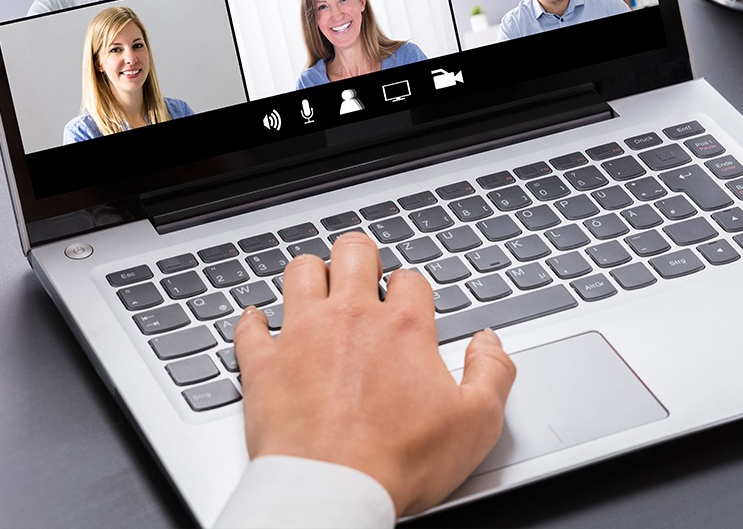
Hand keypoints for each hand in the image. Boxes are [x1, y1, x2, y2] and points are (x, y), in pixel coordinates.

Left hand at [233, 232, 515, 515]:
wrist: (335, 488)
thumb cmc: (400, 461)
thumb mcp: (476, 423)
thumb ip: (492, 373)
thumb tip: (491, 343)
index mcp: (403, 329)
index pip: (410, 280)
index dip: (412, 288)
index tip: (409, 305)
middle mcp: (350, 319)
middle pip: (353, 254)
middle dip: (361, 257)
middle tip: (363, 276)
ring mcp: (301, 336)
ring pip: (300, 272)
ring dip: (310, 274)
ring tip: (317, 286)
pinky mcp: (264, 363)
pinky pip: (250, 326)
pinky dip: (254, 321)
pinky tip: (260, 322)